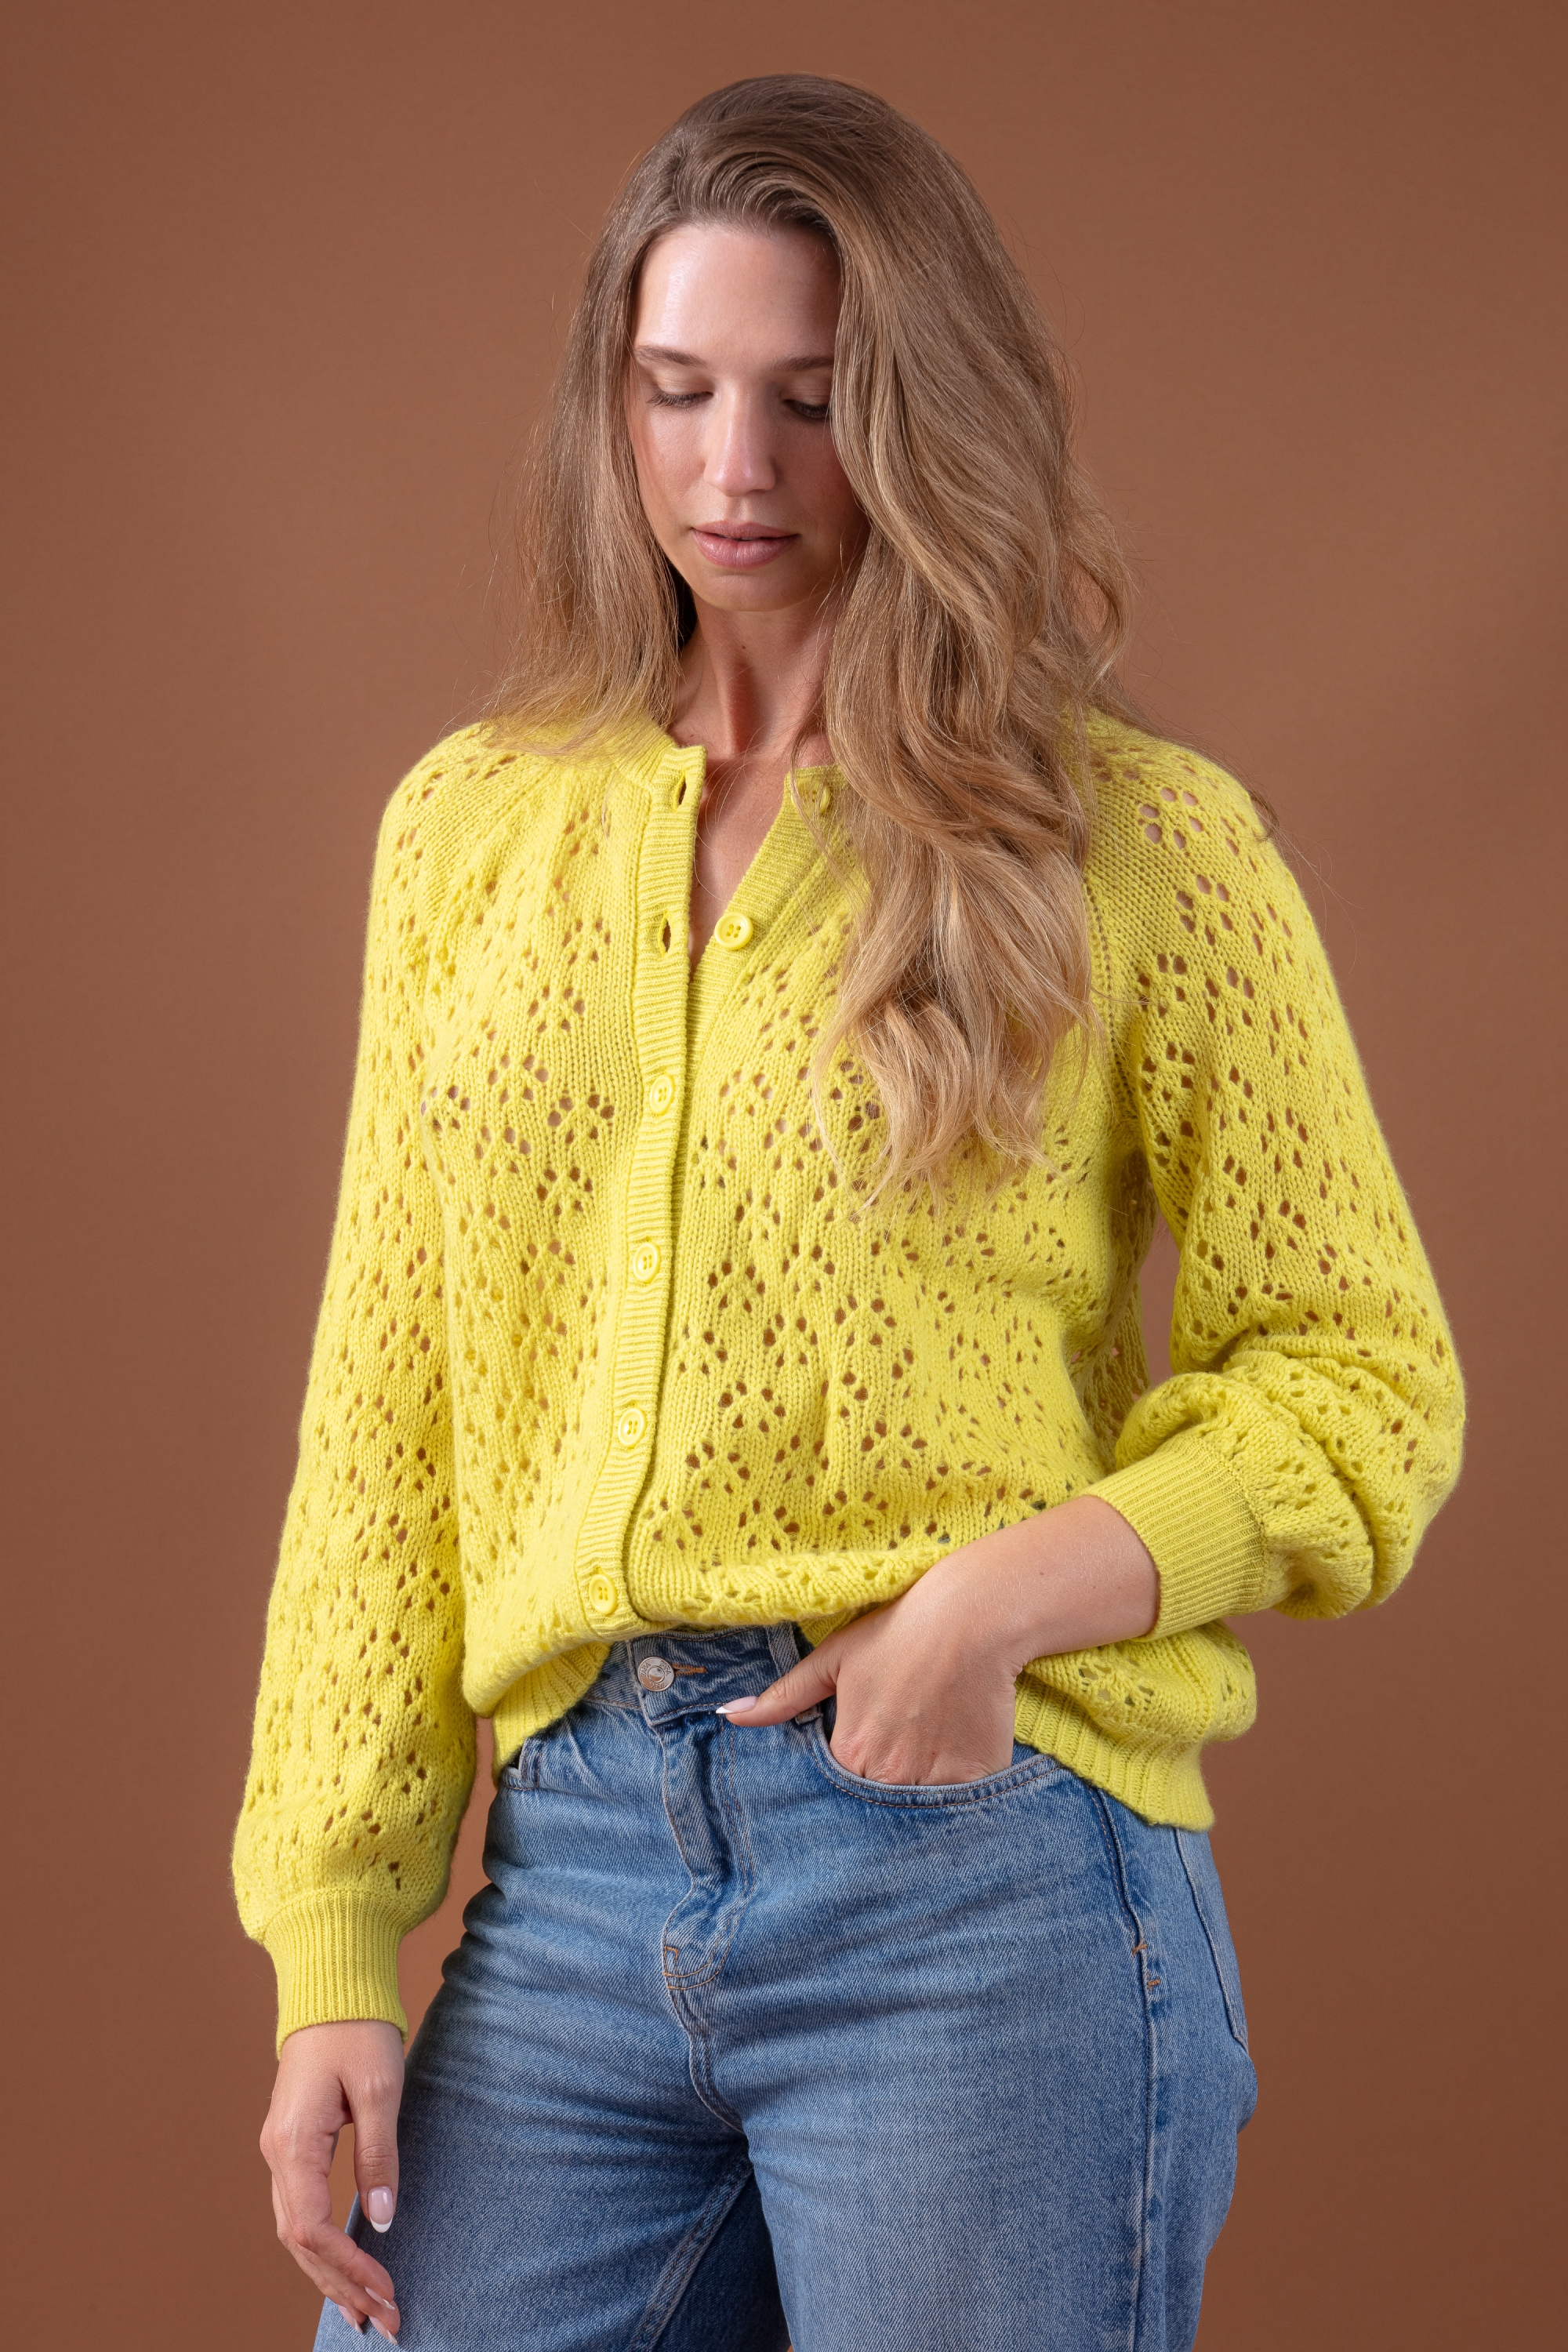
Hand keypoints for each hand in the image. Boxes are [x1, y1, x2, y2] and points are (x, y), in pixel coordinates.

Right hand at [260, 2019, 405, 2338]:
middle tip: (386, 2320)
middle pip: (300, 2243)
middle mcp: (277, 2155)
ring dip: (330, 2274)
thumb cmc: (358, 2031)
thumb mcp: (381, 2089)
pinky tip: (342, 2271)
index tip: (387, 2290)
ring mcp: (280, 2152)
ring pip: (296, 2233)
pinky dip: (321, 2248)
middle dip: (342, 2285)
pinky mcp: (292, 2147)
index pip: (312, 2229)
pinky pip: (300, 2212)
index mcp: (293, 2144)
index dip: (348, 2267)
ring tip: (365, 2313)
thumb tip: (379, 2222)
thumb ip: (378, 2157)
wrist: (331, 1987)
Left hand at [718, 1496, 1158, 1785]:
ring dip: (912, 1800)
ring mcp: (932, 1783)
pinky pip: (956, 1807)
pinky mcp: (973, 1781)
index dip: (842, 1780)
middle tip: (891, 1756)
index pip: (834, 1791)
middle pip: (874, 1807)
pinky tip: (952, 1765)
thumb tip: (730, 1713)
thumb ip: (783, 1697)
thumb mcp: (833, 1659)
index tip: (856, 1758)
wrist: (971, 1618)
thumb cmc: (898, 1633)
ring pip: (914, 1813)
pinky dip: (953, 1798)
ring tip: (922, 1756)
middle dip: (875, 1795)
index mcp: (848, 1753)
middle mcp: (887, 1777)